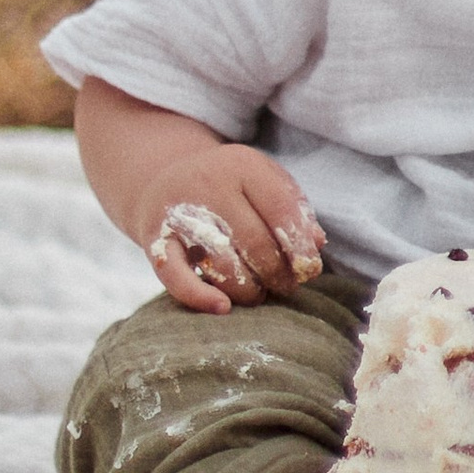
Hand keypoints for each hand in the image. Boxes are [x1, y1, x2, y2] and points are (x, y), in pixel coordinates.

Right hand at [137, 143, 326, 313]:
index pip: (280, 207)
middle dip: (276, 272)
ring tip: (258, 293)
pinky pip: (175, 275)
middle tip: (286, 287)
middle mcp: (209, 182)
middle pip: (254, 240)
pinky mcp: (155, 238)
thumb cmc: (228, 187)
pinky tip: (222, 308)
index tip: (311, 270)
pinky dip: (199, 296)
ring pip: (222, 262)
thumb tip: (317, 244)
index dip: (299, 245)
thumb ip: (292, 208)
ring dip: (248, 288)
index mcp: (242, 164)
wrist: (163, 178)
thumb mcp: (262, 182)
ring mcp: (179, 210)